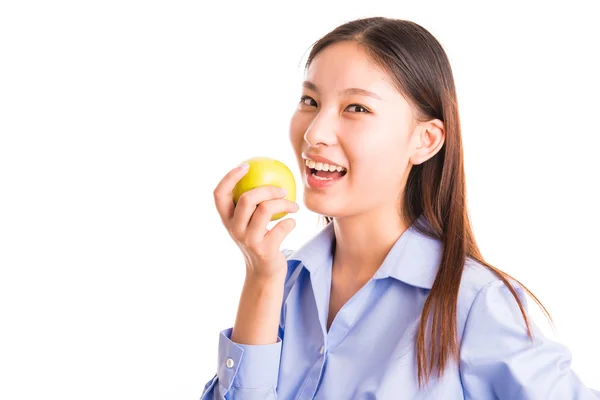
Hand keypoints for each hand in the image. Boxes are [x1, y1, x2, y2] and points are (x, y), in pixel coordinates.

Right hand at [213, 163, 298, 279]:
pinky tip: (292, 222)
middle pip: (246, 199)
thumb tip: (268, 172)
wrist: (264, 272)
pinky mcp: (264, 250)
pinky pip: (282, 227)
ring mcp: (248, 240)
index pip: (219, 194)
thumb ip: (252, 203)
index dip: (229, 177)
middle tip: (283, 189)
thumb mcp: (250, 222)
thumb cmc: (260, 239)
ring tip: (294, 206)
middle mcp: (234, 229)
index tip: (246, 165)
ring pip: (265, 210)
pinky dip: (291, 222)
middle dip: (267, 189)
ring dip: (285, 203)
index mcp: (227, 219)